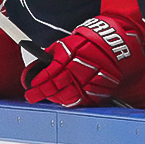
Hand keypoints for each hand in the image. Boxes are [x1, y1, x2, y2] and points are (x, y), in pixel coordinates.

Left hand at [24, 15, 144, 106]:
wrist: (113, 44)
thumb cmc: (88, 42)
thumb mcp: (66, 43)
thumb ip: (51, 55)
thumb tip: (36, 67)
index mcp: (70, 55)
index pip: (50, 72)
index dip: (39, 81)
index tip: (31, 85)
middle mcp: (80, 68)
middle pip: (57, 85)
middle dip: (42, 92)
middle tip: (32, 96)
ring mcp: (90, 79)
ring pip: (69, 95)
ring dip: (55, 98)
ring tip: (47, 97)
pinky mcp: (99, 87)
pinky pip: (83, 99)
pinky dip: (71, 101)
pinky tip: (63, 100)